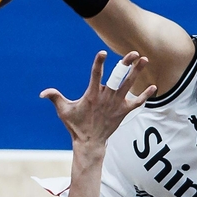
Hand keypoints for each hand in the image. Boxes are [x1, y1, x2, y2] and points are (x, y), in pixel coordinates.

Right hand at [42, 51, 156, 147]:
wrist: (90, 143)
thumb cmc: (76, 126)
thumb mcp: (64, 111)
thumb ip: (55, 98)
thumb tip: (42, 93)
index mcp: (92, 95)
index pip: (96, 76)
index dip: (99, 64)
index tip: (103, 53)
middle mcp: (106, 98)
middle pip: (118, 78)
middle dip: (125, 65)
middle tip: (133, 53)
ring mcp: (116, 104)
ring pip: (129, 86)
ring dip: (137, 73)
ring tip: (144, 60)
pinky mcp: (123, 112)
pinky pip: (137, 102)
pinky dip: (145, 95)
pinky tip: (154, 86)